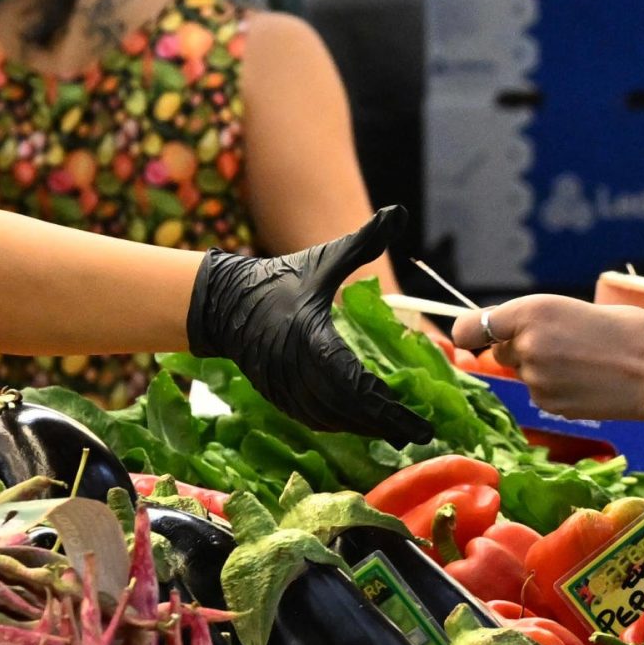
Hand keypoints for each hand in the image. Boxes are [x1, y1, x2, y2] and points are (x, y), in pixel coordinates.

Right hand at [188, 208, 434, 444]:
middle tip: (419, 433)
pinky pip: (313, 418)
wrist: (224, 301)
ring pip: (331, 419)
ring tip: (398, 431)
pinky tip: (363, 425)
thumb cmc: (279, 278)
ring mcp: (284, 386)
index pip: (357, 383)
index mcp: (311, 337)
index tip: (418, 421)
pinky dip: (340, 425)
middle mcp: (296, 369)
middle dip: (385, 424)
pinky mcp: (276, 395)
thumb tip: (396, 211)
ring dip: (365, 428)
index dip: (388, 407)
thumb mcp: (322, 259)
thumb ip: (363, 241)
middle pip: (348, 410)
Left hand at [457, 296, 643, 424]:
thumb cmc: (631, 331)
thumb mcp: (576, 308)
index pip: (470, 328)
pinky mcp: (551, 406)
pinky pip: (542, 394)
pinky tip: (589, 382)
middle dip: (522, 347)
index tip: (477, 336)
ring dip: (544, 369)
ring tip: (586, 362)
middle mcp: (526, 346)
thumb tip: (506, 336)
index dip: (472, 332)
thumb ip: (536, 321)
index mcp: (531, 311)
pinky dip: (559, 389)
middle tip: (565, 342)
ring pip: (525, 374)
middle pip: (502, 351)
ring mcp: (537, 380)